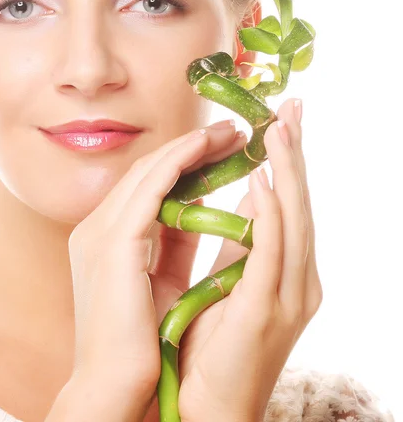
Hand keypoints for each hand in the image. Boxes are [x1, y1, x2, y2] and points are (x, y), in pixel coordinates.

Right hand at [67, 119, 246, 403]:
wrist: (113, 389)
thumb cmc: (140, 344)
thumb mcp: (160, 282)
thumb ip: (173, 243)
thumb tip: (198, 209)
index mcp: (104, 239)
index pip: (145, 187)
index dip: (183, 163)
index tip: (218, 149)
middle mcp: (95, 228)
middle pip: (147, 172)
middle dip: (190, 147)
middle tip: (230, 131)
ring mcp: (99, 233)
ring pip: (148, 172)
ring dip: (189, 147)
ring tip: (228, 133)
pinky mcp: (113, 244)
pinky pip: (150, 189)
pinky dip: (177, 162)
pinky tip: (204, 146)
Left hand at [173, 98, 322, 421]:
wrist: (201, 406)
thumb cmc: (210, 344)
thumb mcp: (224, 280)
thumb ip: (234, 241)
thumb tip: (233, 198)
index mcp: (282, 269)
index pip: (286, 203)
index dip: (286, 161)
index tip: (276, 122)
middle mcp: (296, 277)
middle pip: (297, 202)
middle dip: (294, 153)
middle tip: (290, 107)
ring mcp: (288, 293)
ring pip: (293, 218)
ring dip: (287, 170)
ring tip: (279, 127)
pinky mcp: (266, 308)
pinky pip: (271, 252)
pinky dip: (269, 213)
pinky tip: (262, 180)